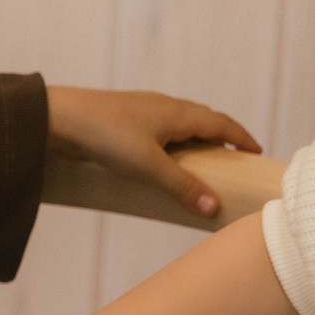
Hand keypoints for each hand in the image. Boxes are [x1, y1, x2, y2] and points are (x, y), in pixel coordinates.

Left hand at [45, 87, 258, 216]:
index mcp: (178, 113)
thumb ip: (183, 187)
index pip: (221, 124)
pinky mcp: (125, 119)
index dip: (241, 138)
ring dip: (197, 140)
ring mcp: (144, 110)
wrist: (58, 118)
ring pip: (181, 123)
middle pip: (204, 119)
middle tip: (235, 159)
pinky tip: (164, 158)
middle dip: (223, 138)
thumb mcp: (149, 167)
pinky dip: (174, 142)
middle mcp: (165, 106)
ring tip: (204, 163)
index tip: (256, 152)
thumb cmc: (105, 136)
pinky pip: (161, 128)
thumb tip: (215, 208)